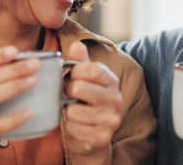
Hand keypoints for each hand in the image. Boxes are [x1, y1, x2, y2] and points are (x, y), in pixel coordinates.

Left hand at [63, 42, 122, 163]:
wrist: (94, 137)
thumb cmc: (86, 102)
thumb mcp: (84, 80)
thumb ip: (80, 62)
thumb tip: (76, 46)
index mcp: (111, 81)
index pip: (92, 68)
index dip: (75, 72)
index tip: (72, 77)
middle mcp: (115, 100)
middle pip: (79, 88)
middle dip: (67, 92)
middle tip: (69, 96)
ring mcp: (110, 120)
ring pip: (73, 111)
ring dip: (67, 112)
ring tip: (73, 112)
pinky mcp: (101, 138)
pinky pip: (73, 129)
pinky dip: (70, 128)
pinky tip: (76, 127)